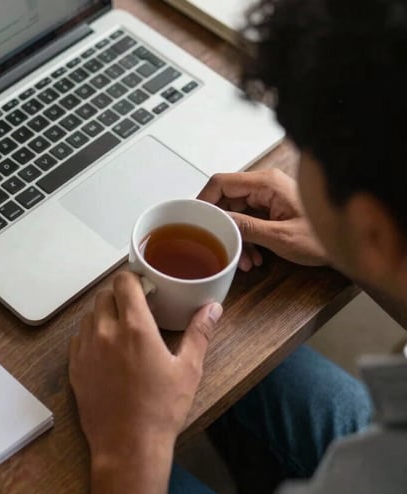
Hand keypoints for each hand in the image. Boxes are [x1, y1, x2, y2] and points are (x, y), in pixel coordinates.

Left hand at [69, 272, 222, 493]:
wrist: (128, 445)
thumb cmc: (161, 409)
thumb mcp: (188, 370)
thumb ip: (199, 333)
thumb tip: (213, 309)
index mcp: (135, 327)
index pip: (124, 282)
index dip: (133, 279)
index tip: (143, 286)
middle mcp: (105, 332)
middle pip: (105, 295)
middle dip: (119, 295)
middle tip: (135, 308)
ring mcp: (86, 349)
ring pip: (90, 315)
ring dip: (104, 314)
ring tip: (122, 329)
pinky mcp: (74, 365)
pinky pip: (79, 337)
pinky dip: (91, 335)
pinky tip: (106, 349)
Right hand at [198, 169, 327, 269]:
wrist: (350, 246)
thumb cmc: (324, 237)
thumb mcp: (280, 237)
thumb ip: (245, 228)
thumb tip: (218, 222)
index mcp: (266, 183)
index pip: (221, 183)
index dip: (203, 200)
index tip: (194, 220)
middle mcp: (266, 185)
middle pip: (226, 199)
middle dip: (222, 226)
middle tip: (222, 247)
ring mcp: (269, 196)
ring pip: (236, 213)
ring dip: (235, 237)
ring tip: (245, 260)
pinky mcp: (272, 208)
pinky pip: (248, 220)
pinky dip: (246, 239)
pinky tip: (255, 257)